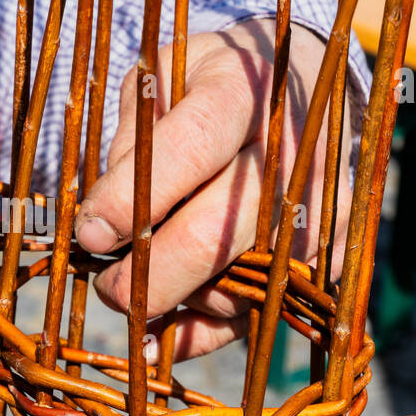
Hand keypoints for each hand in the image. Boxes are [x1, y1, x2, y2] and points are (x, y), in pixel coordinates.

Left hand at [73, 19, 351, 360]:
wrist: (301, 89)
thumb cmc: (210, 86)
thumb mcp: (161, 81)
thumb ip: (133, 142)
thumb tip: (107, 226)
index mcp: (244, 92)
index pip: (188, 150)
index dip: (130, 201)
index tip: (90, 234)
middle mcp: (292, 151)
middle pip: (212, 235)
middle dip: (145, 276)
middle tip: (106, 285)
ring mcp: (317, 207)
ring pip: (236, 284)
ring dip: (173, 301)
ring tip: (136, 286)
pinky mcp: (326, 251)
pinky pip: (258, 311)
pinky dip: (203, 332)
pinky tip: (160, 334)